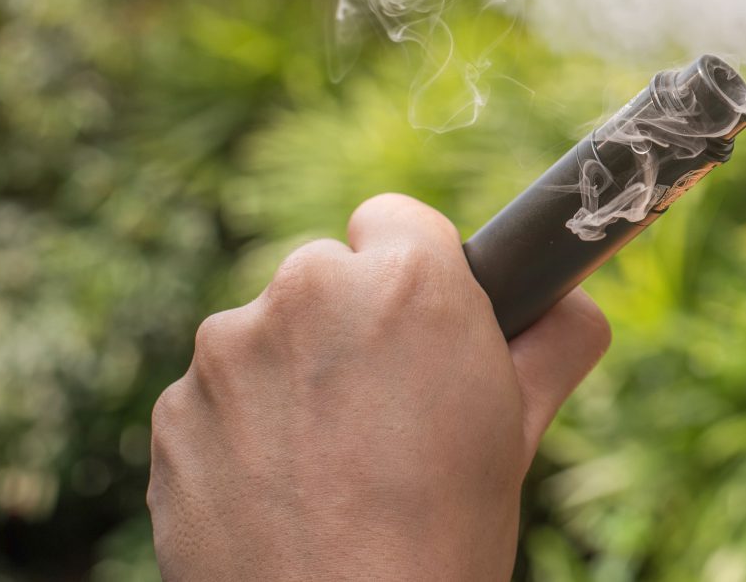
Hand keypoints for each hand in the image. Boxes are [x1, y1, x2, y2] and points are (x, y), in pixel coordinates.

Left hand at [147, 193, 610, 581]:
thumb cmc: (446, 527)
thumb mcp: (522, 427)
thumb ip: (555, 341)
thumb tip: (573, 306)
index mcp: (407, 280)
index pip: (396, 219)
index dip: (412, 273)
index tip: (419, 324)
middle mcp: (307, 292)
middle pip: (325, 276)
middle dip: (348, 325)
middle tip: (384, 407)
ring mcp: (227, 350)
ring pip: (265, 336)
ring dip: (290, 377)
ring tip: (329, 464)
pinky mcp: (172, 410)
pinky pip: (214, 397)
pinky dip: (240, 431)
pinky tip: (277, 489)